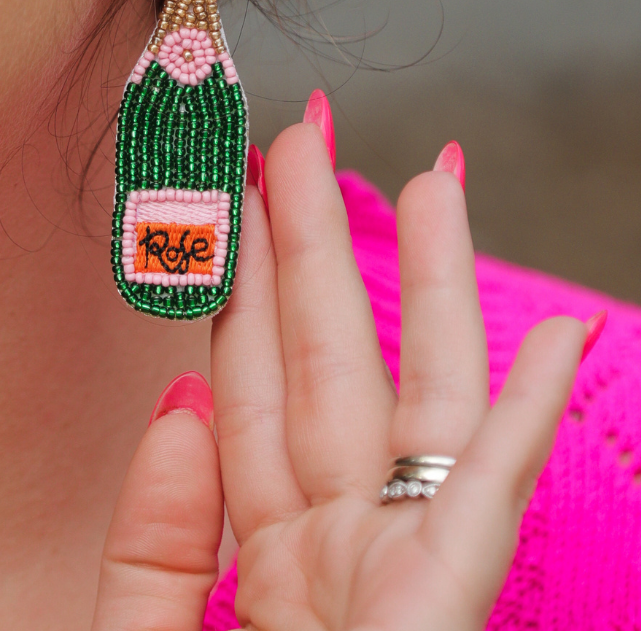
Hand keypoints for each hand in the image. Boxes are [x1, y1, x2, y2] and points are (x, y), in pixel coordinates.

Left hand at [92, 113, 590, 630]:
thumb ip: (152, 543)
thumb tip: (178, 400)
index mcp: (265, 555)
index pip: (251, 387)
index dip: (245, 282)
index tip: (235, 196)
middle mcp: (336, 545)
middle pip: (330, 356)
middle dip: (317, 237)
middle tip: (307, 136)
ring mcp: (397, 567)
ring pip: (424, 393)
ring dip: (435, 282)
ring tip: (438, 177)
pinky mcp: (446, 602)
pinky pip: (491, 486)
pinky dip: (531, 407)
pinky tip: (567, 333)